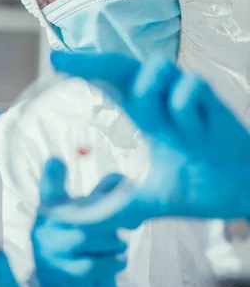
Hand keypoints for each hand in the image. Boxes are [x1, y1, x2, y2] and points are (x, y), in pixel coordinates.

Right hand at [32, 158, 127, 286]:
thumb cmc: (86, 256)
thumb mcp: (92, 225)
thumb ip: (103, 200)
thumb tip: (121, 179)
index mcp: (50, 213)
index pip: (49, 191)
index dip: (52, 176)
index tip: (56, 161)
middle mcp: (44, 230)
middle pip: (80, 212)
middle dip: (111, 217)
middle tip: (130, 223)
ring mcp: (48, 254)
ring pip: (86, 238)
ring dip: (113, 242)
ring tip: (119, 246)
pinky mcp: (60, 278)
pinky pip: (93, 265)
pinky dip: (112, 263)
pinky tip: (117, 263)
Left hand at [51, 51, 249, 222]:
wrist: (246, 193)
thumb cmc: (203, 186)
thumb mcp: (150, 200)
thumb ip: (118, 208)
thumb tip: (81, 225)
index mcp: (150, 119)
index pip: (113, 88)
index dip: (86, 73)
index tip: (55, 63)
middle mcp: (164, 103)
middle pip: (126, 68)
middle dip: (93, 62)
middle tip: (60, 61)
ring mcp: (189, 99)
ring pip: (157, 68)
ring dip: (147, 89)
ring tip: (158, 119)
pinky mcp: (214, 103)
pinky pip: (189, 89)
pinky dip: (183, 109)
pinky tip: (194, 135)